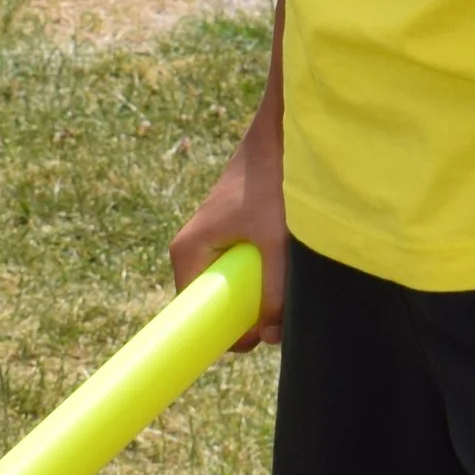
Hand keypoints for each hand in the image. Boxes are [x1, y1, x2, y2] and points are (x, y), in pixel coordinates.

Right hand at [170, 103, 285, 347]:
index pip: (195, 318)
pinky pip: (243, 272)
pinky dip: (265, 276)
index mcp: (187, 254)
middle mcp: (193, 251)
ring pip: (234, 289)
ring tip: (287, 281)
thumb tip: (270, 337)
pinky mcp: (232, 234)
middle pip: (216, 305)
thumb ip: (274, 293)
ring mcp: (211, 243)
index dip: (225, 337)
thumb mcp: (276, 242)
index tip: (258, 341)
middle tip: (281, 310)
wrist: (282, 133)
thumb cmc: (272, 182)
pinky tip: (286, 265)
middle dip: (248, 316)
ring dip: (260, 295)